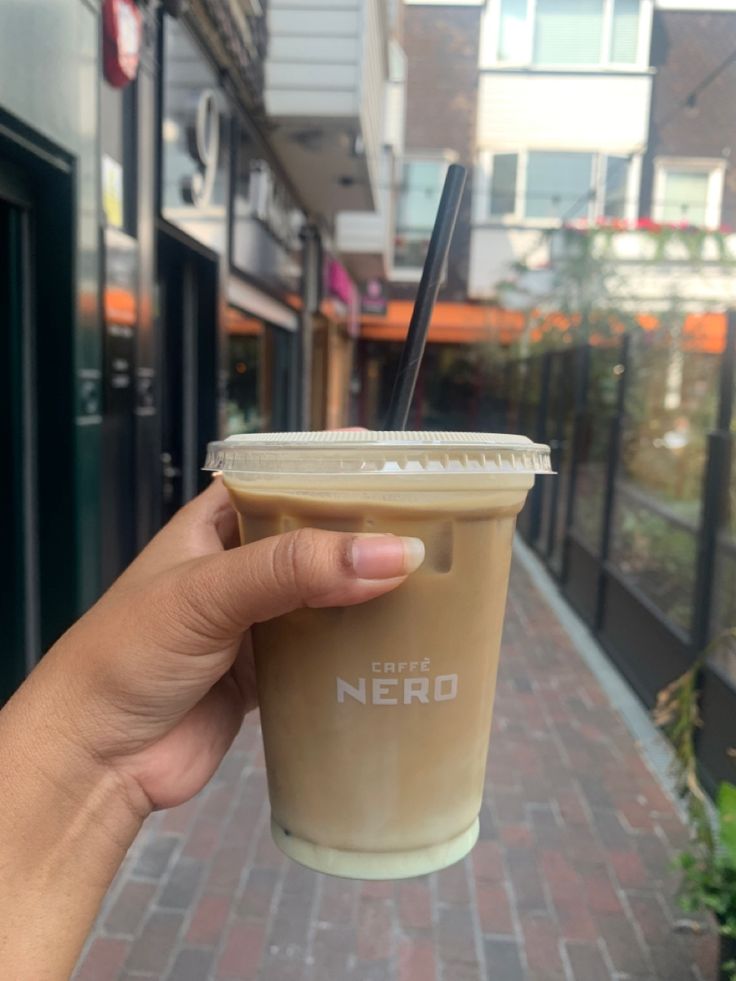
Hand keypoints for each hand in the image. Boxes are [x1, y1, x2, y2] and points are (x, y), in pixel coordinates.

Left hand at [23, 478, 423, 815]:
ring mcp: (257, 623)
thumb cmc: (133, 654)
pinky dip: (360, 647)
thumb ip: (296, 568)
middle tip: (439, 527)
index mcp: (214, 525)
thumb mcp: (209, 593)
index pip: (283, 478)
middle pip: (316, 538)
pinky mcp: (271, 675)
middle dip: (367, 534)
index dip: (336, 468)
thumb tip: (397, 554)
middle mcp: (240, 567)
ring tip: (438, 580)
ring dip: (370, 592)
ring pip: (327, 595)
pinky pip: (327, 650)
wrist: (96, 760)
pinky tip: (406, 644)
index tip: (401, 464)